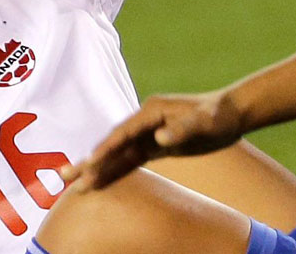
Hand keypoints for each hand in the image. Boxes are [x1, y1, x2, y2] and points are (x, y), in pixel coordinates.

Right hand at [62, 90, 245, 189]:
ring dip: (97, 169)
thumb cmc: (219, 114)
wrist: (231, 113)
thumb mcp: (206, 120)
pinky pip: (130, 160)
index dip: (105, 149)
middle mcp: (144, 122)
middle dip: (89, 161)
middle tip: (64, 176)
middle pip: (112, 143)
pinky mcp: (154, 145)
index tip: (89, 163)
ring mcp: (147, 134)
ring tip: (74, 184)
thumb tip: (161, 138)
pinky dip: (114, 171)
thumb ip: (183, 128)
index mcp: (151, 112)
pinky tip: (100, 182)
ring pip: (117, 154)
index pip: (123, 134)